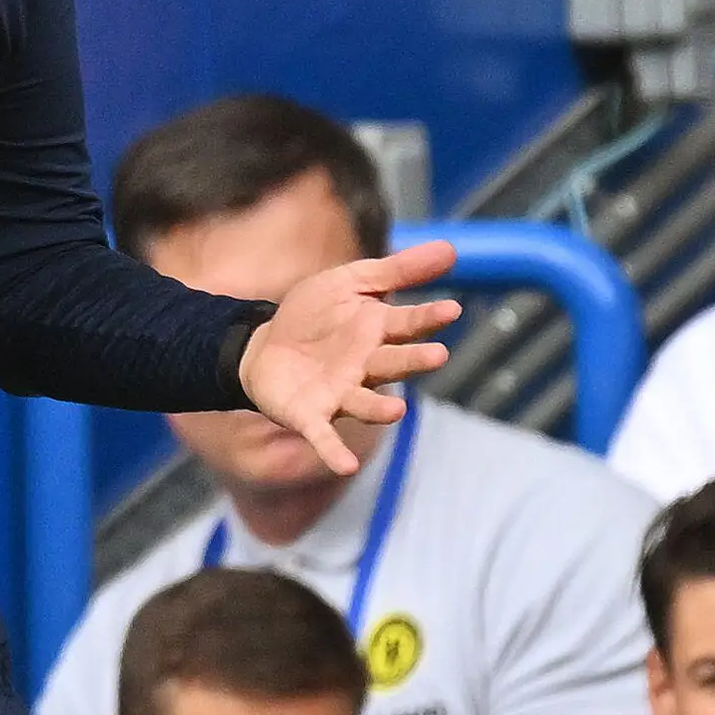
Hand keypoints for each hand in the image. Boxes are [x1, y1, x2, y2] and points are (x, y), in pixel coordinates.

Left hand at [235, 240, 460, 474]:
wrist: (263, 345)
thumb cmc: (314, 315)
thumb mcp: (352, 281)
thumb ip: (398, 270)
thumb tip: (451, 248)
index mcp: (376, 332)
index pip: (407, 324)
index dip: (428, 317)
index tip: (450, 310)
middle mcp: (364, 367)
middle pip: (392, 364)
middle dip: (413, 361)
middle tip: (437, 355)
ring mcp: (339, 393)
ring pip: (364, 403)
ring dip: (379, 410)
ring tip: (397, 411)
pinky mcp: (310, 415)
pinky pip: (323, 436)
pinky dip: (334, 451)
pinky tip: (345, 466)